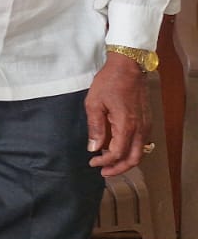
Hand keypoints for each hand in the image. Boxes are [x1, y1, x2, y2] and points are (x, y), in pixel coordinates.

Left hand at [85, 52, 147, 176]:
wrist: (128, 67)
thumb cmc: (109, 83)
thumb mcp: (94, 103)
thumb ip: (95, 127)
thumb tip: (93, 147)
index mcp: (126, 125)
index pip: (117, 153)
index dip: (104, 161)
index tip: (92, 162)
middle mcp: (140, 129)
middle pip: (134, 159)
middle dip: (119, 168)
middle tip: (104, 171)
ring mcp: (146, 125)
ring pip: (140, 152)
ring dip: (126, 161)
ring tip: (109, 163)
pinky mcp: (147, 121)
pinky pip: (142, 143)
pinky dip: (132, 151)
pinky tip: (119, 149)